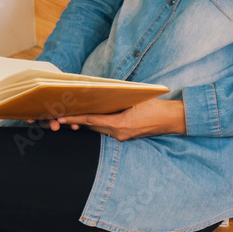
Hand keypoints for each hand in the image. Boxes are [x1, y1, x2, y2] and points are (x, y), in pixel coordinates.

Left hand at [50, 98, 186, 140]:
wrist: (171, 119)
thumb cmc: (155, 106)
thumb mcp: (134, 99)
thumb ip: (116, 98)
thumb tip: (99, 94)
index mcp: (120, 124)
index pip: (91, 121)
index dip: (75, 119)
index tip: (61, 117)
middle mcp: (118, 133)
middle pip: (92, 127)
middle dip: (77, 122)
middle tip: (61, 116)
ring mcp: (122, 137)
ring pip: (98, 129)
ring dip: (86, 124)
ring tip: (72, 117)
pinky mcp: (125, 137)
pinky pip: (107, 130)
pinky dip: (97, 124)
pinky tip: (91, 119)